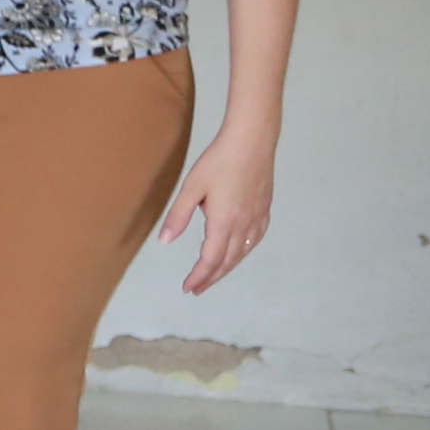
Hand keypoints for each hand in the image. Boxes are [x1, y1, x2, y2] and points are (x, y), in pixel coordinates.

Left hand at [160, 124, 275, 292]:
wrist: (252, 140)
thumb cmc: (219, 160)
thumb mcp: (192, 187)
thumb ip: (179, 216)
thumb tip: (165, 241)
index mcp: (223, 221)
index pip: (210, 259)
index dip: (199, 276)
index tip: (188, 287)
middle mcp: (243, 224)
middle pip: (227, 260)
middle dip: (211, 278)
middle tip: (197, 289)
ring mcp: (257, 217)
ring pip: (243, 252)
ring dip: (227, 267)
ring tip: (213, 276)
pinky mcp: (264, 208)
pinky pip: (256, 239)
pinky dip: (245, 252)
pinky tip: (239, 253)